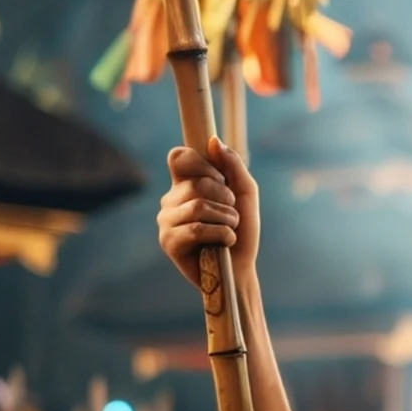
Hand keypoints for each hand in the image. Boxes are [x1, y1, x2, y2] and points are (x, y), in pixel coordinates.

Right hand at [158, 138, 258, 290]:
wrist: (240, 269)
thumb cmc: (242, 231)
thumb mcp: (245, 193)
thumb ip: (233, 165)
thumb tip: (213, 141)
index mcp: (184, 184)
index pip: (179, 157)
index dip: (202, 164)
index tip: (221, 179)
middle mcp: (170, 200)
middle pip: (196, 184)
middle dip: (225, 199)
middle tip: (232, 215)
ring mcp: (166, 221)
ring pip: (198, 206)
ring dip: (227, 219)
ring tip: (230, 230)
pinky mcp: (168, 242)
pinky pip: (196, 229)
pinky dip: (221, 234)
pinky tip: (224, 243)